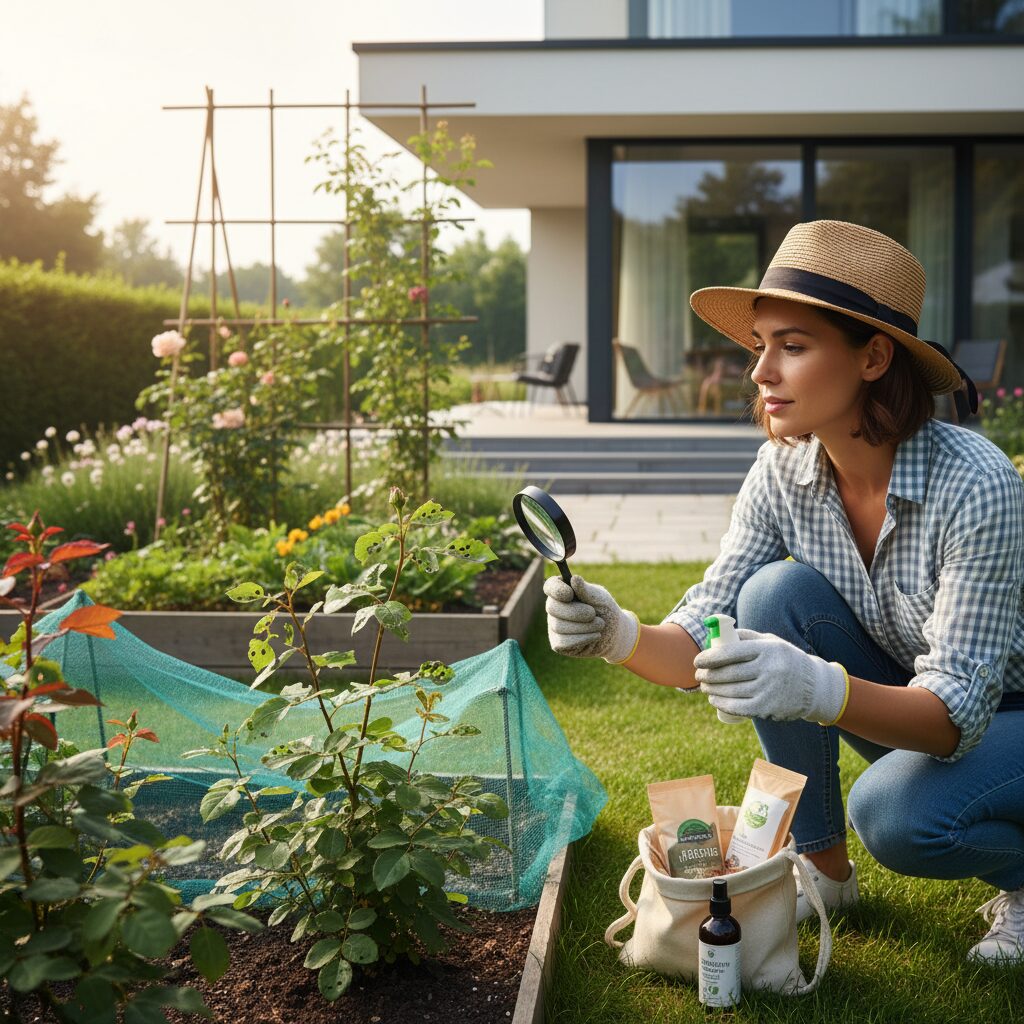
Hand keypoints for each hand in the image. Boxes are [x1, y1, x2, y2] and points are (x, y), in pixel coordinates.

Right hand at [543, 573, 639, 663]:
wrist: (614, 634)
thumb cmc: (606, 611)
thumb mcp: (600, 598)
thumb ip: (587, 590)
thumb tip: (574, 578)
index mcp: (564, 591)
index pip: (550, 586)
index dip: (556, 590)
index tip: (570, 594)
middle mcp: (556, 608)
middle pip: (552, 607)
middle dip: (575, 612)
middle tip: (593, 614)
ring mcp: (555, 626)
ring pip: (558, 626)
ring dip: (584, 626)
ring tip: (600, 625)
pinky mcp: (558, 643)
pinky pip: (563, 641)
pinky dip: (582, 639)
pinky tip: (594, 636)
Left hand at [693, 628, 847, 723]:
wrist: (815, 687)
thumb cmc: (786, 660)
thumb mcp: (771, 642)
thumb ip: (746, 636)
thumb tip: (718, 634)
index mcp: (767, 649)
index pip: (730, 652)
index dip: (709, 657)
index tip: (697, 660)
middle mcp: (768, 669)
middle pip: (727, 673)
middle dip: (708, 675)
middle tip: (698, 674)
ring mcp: (768, 690)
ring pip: (730, 691)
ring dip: (711, 689)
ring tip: (704, 686)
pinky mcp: (768, 708)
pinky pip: (738, 707)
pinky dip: (722, 703)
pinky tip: (713, 699)